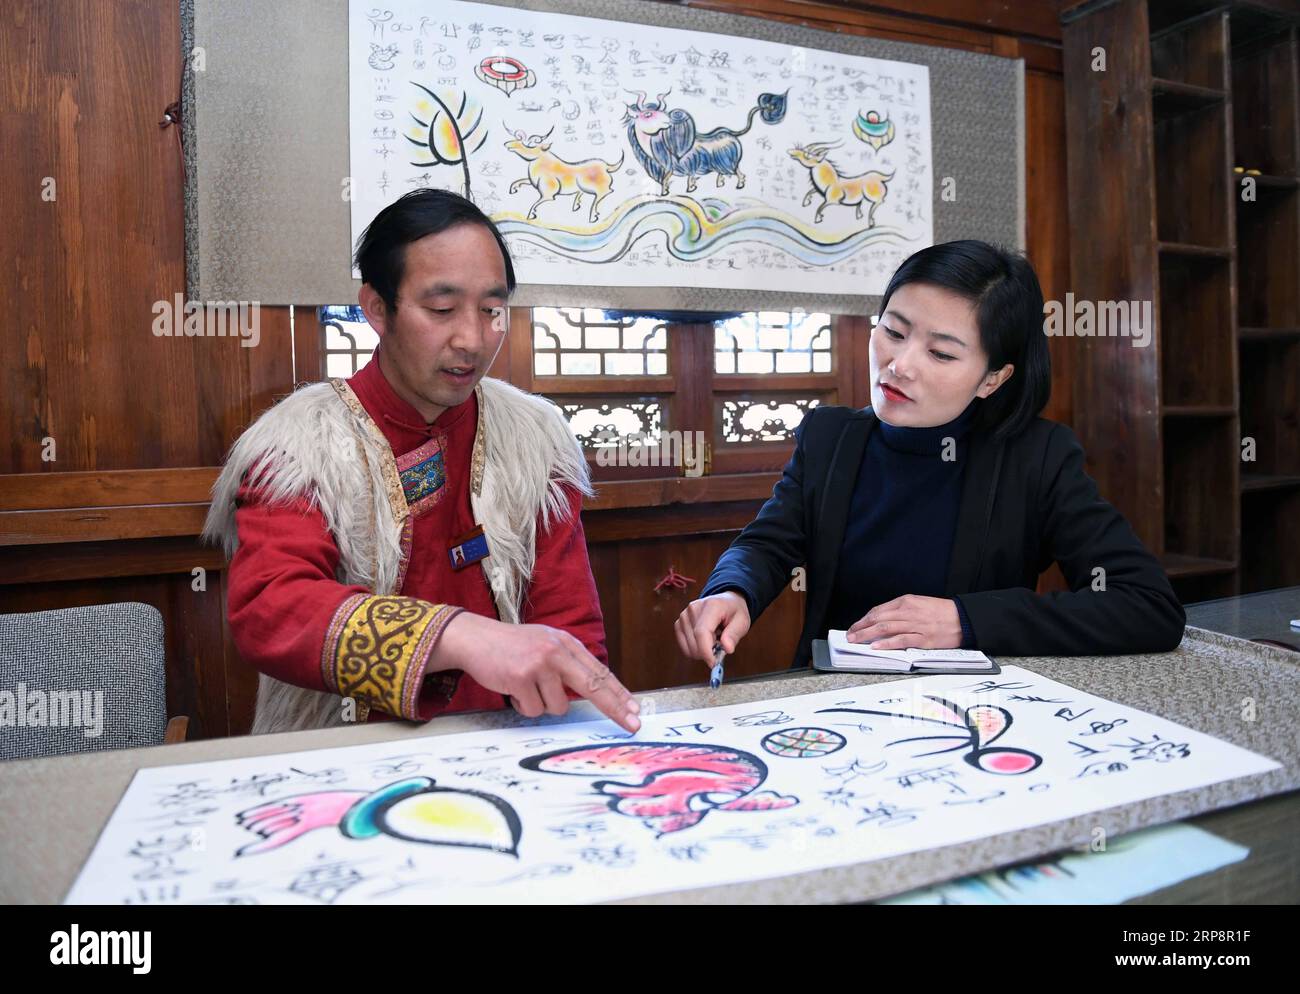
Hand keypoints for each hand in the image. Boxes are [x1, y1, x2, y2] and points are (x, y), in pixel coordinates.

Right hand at [437, 612, 640, 732]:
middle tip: (633, 725)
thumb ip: (568, 663)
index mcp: (566, 643)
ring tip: (527, 688)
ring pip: (558, 707)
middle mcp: (556, 651)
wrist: (475, 638)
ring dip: (542, 705)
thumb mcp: (546, 644)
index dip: (619, 693)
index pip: (599, 671)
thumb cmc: (512, 646)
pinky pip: (534, 710)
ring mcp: (538, 664)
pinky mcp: (520, 678)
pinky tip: (514, 690)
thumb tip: (594, 691)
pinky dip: (524, 707)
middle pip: (594, 687)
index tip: (635, 709)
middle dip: (615, 709)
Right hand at [674, 591, 751, 668]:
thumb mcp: (742, 622)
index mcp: (711, 606)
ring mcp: (684, 615)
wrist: (725, 602)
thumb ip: (734, 634)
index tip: (714, 663)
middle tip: (720, 645)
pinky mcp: (679, 623)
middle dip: (708, 652)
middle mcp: (693, 608)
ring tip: (713, 639)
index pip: (702, 632)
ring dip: (702, 650)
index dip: (706, 651)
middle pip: (694, 642)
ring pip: (689, 647)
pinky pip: (684, 646)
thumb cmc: (734, 612)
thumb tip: (727, 649)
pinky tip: (704, 640)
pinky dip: (694, 649)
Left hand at [846, 594, 961, 649]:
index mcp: (906, 601)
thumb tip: (881, 620)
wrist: (963, 618)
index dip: (864, 619)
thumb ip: (900, 611)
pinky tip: (876, 646)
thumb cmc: (941, 612)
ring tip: (856, 641)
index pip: (878, 610)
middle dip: (861, 628)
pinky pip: (901, 640)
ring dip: (867, 635)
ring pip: (885, 629)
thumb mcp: (918, 604)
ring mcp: (915, 625)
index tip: (855, 626)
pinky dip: (887, 643)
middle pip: (878, 619)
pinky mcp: (923, 638)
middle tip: (850, 635)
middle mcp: (908, 611)